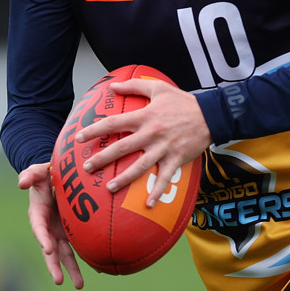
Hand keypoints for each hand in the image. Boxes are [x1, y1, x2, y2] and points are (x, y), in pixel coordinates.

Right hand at [18, 163, 83, 288]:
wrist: (55, 178)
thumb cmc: (44, 175)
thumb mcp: (36, 172)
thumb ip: (30, 175)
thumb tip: (21, 183)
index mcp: (38, 215)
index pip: (39, 228)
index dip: (43, 238)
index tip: (48, 249)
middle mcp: (48, 228)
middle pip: (51, 250)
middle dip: (54, 265)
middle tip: (59, 280)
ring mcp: (60, 231)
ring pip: (66, 253)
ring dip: (72, 269)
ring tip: (79, 286)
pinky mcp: (71, 231)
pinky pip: (78, 246)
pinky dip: (87, 257)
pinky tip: (98, 269)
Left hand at [75, 78, 211, 206]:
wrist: (210, 114)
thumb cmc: (182, 101)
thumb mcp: (158, 87)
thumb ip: (134, 85)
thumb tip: (112, 85)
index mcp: (145, 116)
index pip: (114, 123)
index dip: (95, 130)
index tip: (79, 137)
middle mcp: (151, 134)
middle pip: (122, 148)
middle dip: (102, 158)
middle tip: (87, 167)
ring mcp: (164, 148)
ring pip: (140, 166)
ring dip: (123, 179)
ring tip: (108, 188)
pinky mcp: (176, 159)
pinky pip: (164, 178)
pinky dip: (156, 192)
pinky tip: (147, 204)